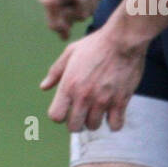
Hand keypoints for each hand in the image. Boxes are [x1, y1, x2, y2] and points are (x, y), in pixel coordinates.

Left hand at [39, 17, 146, 131]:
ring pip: (94, 126)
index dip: (59, 116)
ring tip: (98, 110)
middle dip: (76, 123)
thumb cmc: (96, 44)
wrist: (124, 39)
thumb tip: (43, 87)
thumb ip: (55, 72)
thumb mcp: (70, 53)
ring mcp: (103, 100)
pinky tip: (113, 114)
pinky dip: (114, 123)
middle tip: (82, 114)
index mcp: (69, 85)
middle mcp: (84, 96)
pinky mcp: (121, 101)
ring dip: (94, 121)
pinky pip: (115, 125)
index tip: (66, 110)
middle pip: (74, 127)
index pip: (56, 116)